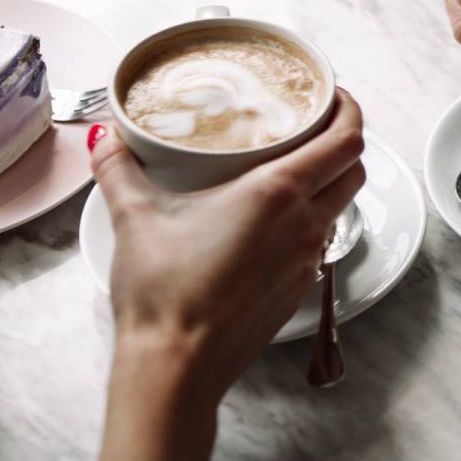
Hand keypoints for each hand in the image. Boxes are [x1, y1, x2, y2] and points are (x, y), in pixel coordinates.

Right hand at [90, 89, 365, 460]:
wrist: (177, 366)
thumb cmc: (164, 292)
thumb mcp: (135, 218)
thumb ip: (119, 169)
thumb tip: (106, 139)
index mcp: (279, 192)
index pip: (345, 139)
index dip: (349, 109)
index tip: (335, 93)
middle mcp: (306, 222)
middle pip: (354, 169)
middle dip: (345, 141)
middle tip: (316, 125)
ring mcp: (308, 258)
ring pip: (341, 205)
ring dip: (330, 181)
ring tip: (295, 166)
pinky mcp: (300, 287)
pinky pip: (321, 240)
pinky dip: (312, 219)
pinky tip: (276, 219)